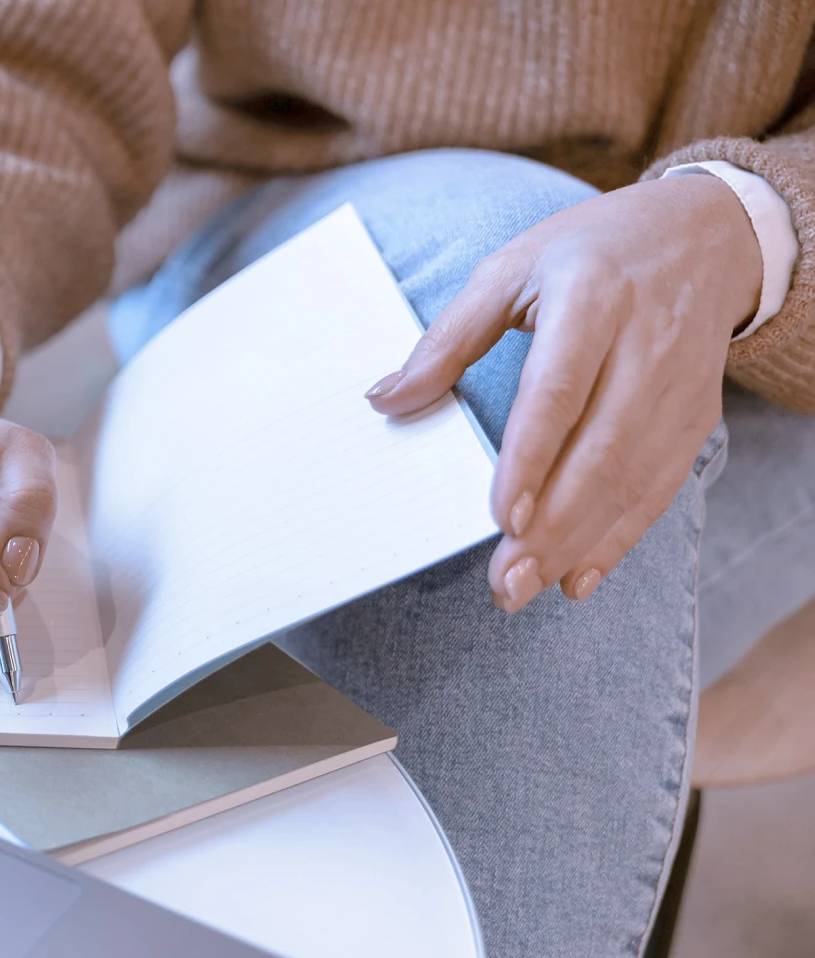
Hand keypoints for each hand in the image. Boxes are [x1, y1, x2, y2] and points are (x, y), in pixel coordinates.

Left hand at [367, 171, 762, 608]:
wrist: (705, 236)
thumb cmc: (591, 252)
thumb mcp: (511, 269)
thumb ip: (448, 338)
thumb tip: (385, 399)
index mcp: (592, 300)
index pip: (559, 392)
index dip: (532, 459)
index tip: (501, 518)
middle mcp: (645, 346)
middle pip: (601, 449)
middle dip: (552, 526)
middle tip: (505, 581)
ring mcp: (677, 386)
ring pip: (633, 478)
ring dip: (580, 543)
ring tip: (526, 587)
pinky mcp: (696, 416)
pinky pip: (660, 486)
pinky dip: (620, 537)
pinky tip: (578, 576)